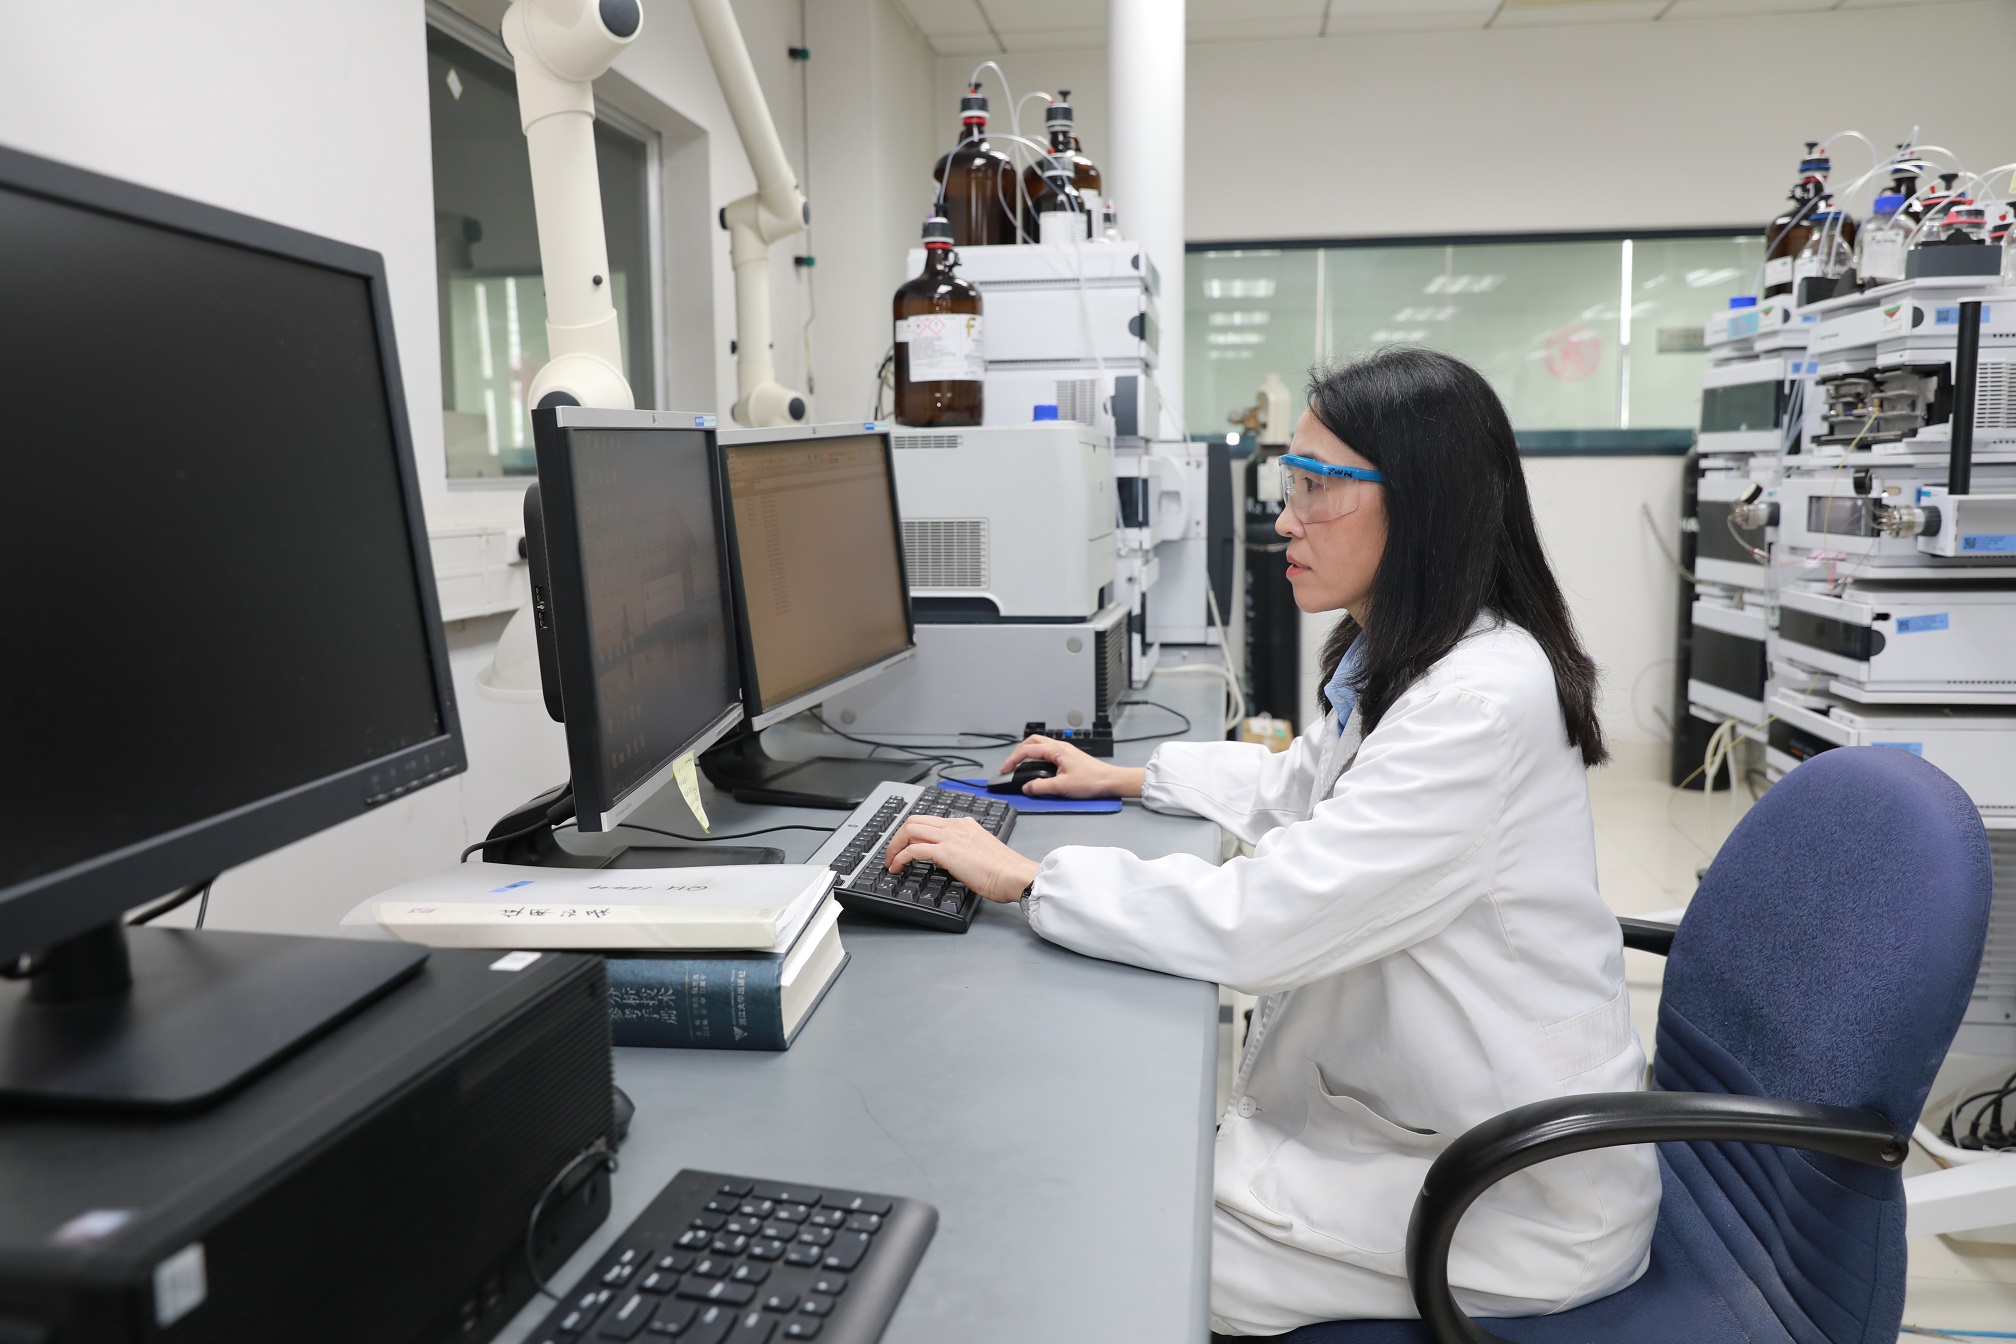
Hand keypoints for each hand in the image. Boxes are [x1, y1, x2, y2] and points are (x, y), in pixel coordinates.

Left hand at [884, 815, 1039, 903]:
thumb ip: (965, 850)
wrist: (1014, 875)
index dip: (912, 833)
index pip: (930, 821)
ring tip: (890, 861)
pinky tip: (897, 867)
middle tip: (892, 853)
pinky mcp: (946, 851)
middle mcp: (955, 826)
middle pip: (915, 820)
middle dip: (898, 836)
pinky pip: (913, 849)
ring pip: (910, 829)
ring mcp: (950, 836)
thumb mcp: (981, 852)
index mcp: (964, 825)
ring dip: (895, 845)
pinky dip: (900, 857)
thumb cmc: (1005, 870)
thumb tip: (951, 860)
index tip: (905, 845)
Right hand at [1000, 735, 1144, 798]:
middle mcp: (1060, 747)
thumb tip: (1026, 788)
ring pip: (1040, 745)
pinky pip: (1047, 752)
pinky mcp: (1069, 757)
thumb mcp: (1062, 787)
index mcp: (1056, 750)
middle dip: (1018, 751)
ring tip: (1020, 765)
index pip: (1027, 750)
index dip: (1012, 759)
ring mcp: (1065, 751)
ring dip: (1027, 753)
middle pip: (1032, 741)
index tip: (1004, 770)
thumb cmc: (1092, 781)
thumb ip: (1041, 787)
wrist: (1110, 781)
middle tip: (1010, 764)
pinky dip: (1037, 757)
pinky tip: (1037, 768)